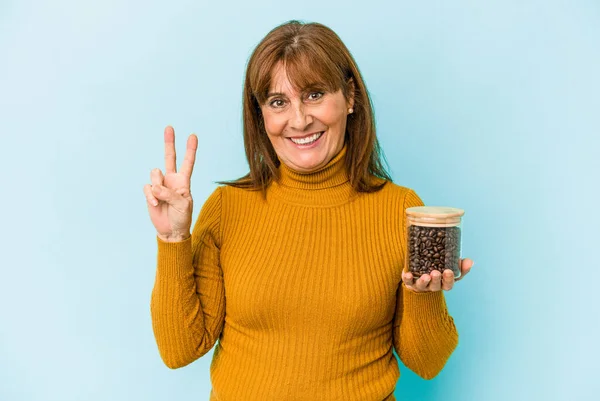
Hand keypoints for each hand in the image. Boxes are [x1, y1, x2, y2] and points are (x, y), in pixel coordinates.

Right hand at [143, 126, 197, 241]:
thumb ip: (170, 194)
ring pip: (155, 173)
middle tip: (169, 127)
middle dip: (169, 143)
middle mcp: (172, 180)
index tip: (193, 136)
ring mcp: (160, 185)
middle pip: (169, 158)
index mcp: (184, 182)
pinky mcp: (151, 192)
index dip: (190, 150)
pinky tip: (155, 204)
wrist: (171, 230)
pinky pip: (148, 187)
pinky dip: (151, 196)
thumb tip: (155, 186)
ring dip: (157, 186)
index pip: (188, 163)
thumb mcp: (182, 206)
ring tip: (161, 199)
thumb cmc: (181, 218)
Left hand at [402, 258, 474, 292]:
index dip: (449, 279)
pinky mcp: (410, 282)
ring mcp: (421, 285)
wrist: (419, 272)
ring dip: (424, 281)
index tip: (449, 271)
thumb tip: (470, 261)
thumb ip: (459, 264)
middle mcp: (433, 285)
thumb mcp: (449, 265)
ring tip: (426, 275)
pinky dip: (408, 278)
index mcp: (443, 282)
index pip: (449, 284)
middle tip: (437, 272)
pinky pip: (408, 282)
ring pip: (423, 285)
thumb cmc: (438, 268)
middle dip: (437, 280)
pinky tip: (407, 274)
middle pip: (436, 286)